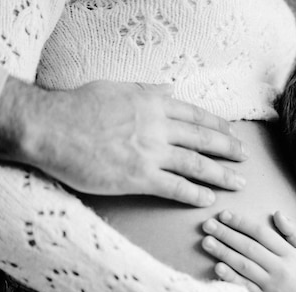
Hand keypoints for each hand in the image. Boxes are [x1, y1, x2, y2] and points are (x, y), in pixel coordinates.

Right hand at [0, 78, 248, 206]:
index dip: (217, 126)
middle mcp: (158, 127)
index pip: (195, 116)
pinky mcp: (138, 177)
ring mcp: (150, 153)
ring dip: (221, 175)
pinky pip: (175, 187)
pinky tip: (209, 199)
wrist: (50, 128)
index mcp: (153, 104)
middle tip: (244, 158)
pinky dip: (194, 194)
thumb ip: (146, 90)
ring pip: (196, 165)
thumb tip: (168, 89)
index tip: (232, 133)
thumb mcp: (116, 88)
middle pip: (203, 139)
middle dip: (228, 149)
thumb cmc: (77, 106)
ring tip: (238, 183)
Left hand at [201, 210, 295, 291]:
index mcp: (290, 253)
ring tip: (206, 242)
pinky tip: (217, 268)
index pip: (262, 233)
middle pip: (250, 248)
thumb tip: (277, 213)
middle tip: (207, 224)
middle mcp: (280, 268)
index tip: (223, 214)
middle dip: (227, 235)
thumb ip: (293, 231)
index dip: (242, 223)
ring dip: (224, 253)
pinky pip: (246, 287)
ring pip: (244, 266)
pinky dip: (231, 278)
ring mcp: (271, 285)